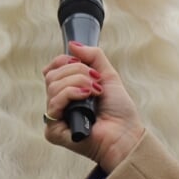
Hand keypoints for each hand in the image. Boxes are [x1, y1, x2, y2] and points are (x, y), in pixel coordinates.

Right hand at [43, 42, 145, 170]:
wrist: (126, 134)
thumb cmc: (119, 111)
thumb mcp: (108, 76)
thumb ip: (93, 57)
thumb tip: (73, 44)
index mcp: (68, 91)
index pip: (52, 69)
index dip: (64, 61)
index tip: (82, 63)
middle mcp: (59, 103)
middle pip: (52, 75)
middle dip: (77, 72)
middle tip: (96, 82)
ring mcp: (55, 117)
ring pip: (53, 86)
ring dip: (78, 82)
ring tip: (95, 92)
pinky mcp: (53, 131)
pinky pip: (53, 104)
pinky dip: (71, 95)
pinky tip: (86, 98)